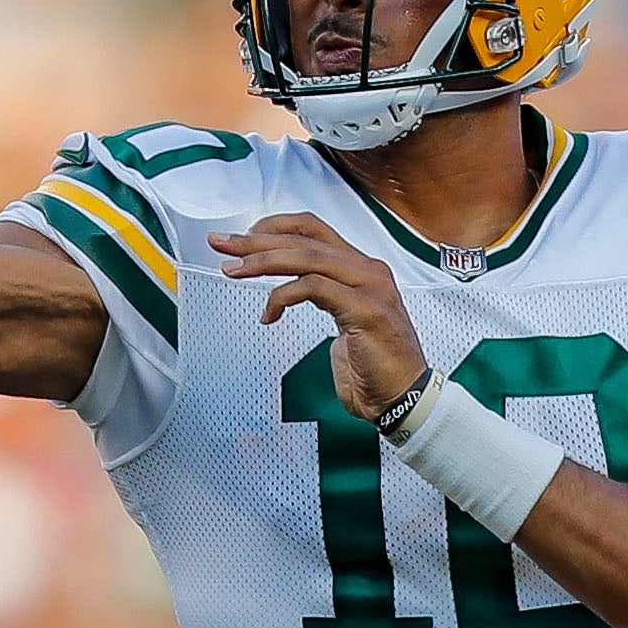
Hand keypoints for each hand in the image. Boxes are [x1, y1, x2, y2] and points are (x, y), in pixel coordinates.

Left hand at [208, 214, 427, 419]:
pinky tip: (268, 315)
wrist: (405, 400)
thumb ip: (324, 295)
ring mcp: (370, 287)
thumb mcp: (344, 320)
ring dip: (262, 261)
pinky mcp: (366, 309)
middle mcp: (368, 270)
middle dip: (256, 240)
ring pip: (307, 256)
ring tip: (233, 270)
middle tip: (222, 244)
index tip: (243, 237)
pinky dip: (282, 297)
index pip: (314, 230)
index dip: (275, 227)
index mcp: (362, 268)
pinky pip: (313, 288)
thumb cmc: (374, 367)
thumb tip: (290, 287)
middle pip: (304, 239)